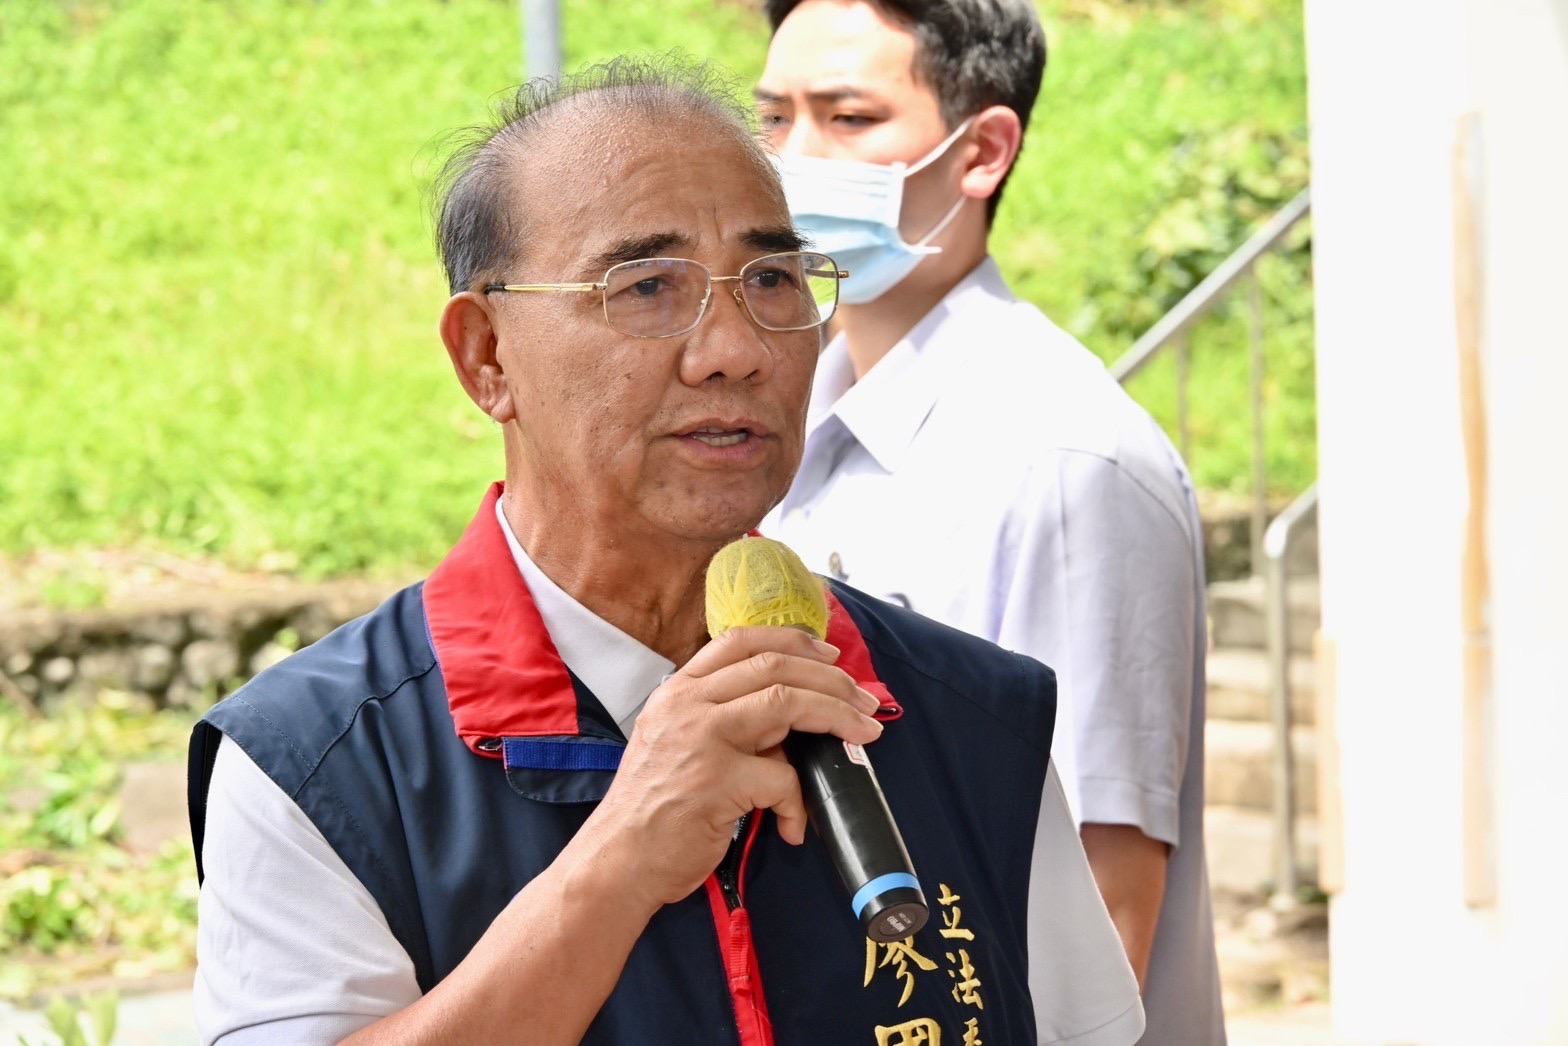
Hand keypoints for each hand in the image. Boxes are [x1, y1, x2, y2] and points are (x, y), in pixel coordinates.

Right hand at [584, 625, 883, 911]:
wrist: (616, 862)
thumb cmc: (651, 810)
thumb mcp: (676, 744)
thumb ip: (723, 721)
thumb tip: (789, 720)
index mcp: (678, 691)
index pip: (740, 641)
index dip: (792, 641)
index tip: (828, 654)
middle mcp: (687, 704)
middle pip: (775, 667)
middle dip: (831, 680)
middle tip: (865, 700)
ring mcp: (701, 739)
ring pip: (786, 703)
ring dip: (836, 716)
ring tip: (864, 733)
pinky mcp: (717, 781)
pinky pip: (782, 779)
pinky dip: (798, 803)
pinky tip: (793, 825)